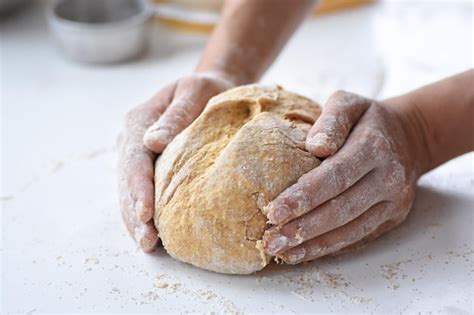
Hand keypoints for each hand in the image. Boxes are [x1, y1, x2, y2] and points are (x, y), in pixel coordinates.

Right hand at [118, 72, 234, 250]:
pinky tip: (153, 234)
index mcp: (138, 121)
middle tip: (147, 242)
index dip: (139, 189)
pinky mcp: (149, 165)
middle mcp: (132, 140)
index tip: (146, 214)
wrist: (209, 88)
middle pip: (128, 182)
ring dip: (137, 220)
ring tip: (148, 246)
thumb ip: (176, 115)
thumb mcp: (194, 91)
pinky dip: (144, 214)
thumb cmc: (206, 88)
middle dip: (136, 214)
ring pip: (130, 191)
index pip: (135, 161)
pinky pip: (142, 192)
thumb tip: (152, 142)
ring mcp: (137, 154)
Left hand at [262, 90, 419, 263]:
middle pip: (342, 209)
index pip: (336, 176)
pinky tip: (301, 253)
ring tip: (279, 251)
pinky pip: (358, 238)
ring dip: (313, 245)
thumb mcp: (349, 103)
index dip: (305, 196)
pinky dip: (329, 248)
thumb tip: (316, 147)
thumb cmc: (366, 119)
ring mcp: (394, 202)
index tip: (274, 211)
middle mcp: (389, 178)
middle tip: (269, 239)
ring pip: (351, 230)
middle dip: (303, 227)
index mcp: (374, 147)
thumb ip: (331, 120)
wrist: (410, 136)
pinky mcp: (392, 218)